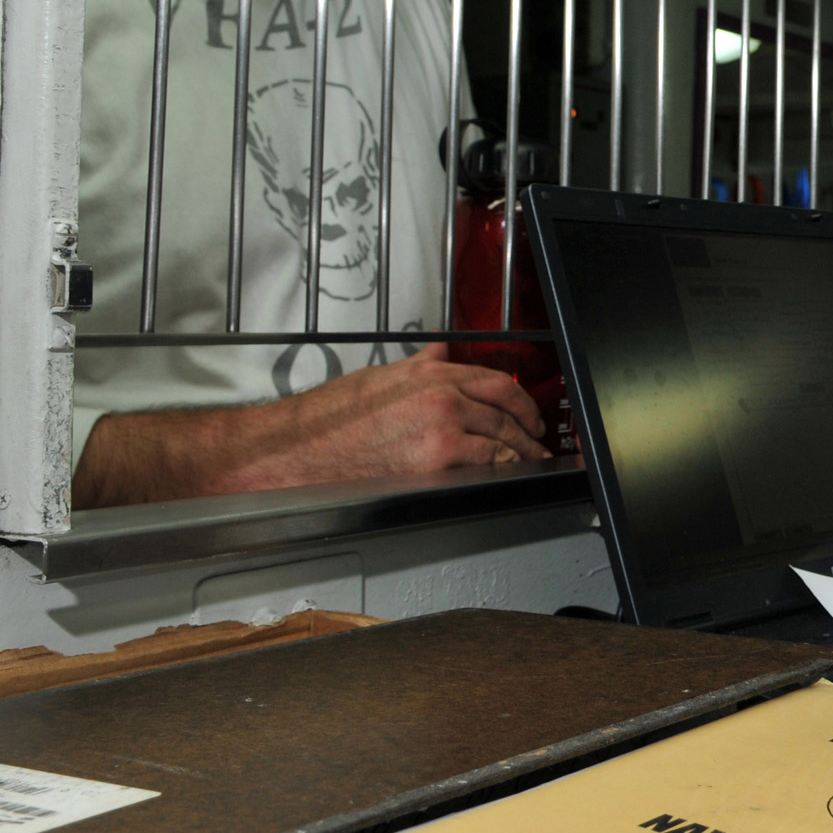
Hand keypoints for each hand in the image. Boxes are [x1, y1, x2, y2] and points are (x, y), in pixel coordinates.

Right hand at [74, 343, 550, 506]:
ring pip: (502, 441)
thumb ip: (419, 366)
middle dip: (529, 429)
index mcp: (428, 373)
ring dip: (521, 454)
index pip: (497, 381)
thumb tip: (444, 353)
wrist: (293, 453)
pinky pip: (484, 466)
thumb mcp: (378, 378)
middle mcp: (441, 395)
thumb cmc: (326, 421)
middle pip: (508, 410)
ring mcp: (443, 428)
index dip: (521, 400)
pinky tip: (503, 479)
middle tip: (539, 443)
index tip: (529, 414)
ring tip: (528, 464)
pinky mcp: (436, 462)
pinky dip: (499, 472)